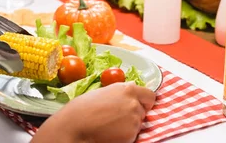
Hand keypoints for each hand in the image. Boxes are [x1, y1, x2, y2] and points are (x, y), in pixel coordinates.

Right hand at [33, 82, 155, 142]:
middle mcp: (134, 103)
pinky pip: (132, 136)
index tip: (140, 105)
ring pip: (138, 124)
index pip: (150, 96)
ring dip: (129, 126)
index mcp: (128, 89)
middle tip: (118, 118)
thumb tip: (129, 91)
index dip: (145, 102)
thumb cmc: (83, 108)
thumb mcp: (104, 92)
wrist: (74, 126)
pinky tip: (110, 133)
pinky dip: (125, 136)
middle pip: (144, 111)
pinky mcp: (131, 135)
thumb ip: (120, 92)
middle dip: (135, 114)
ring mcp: (134, 120)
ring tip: (110, 125)